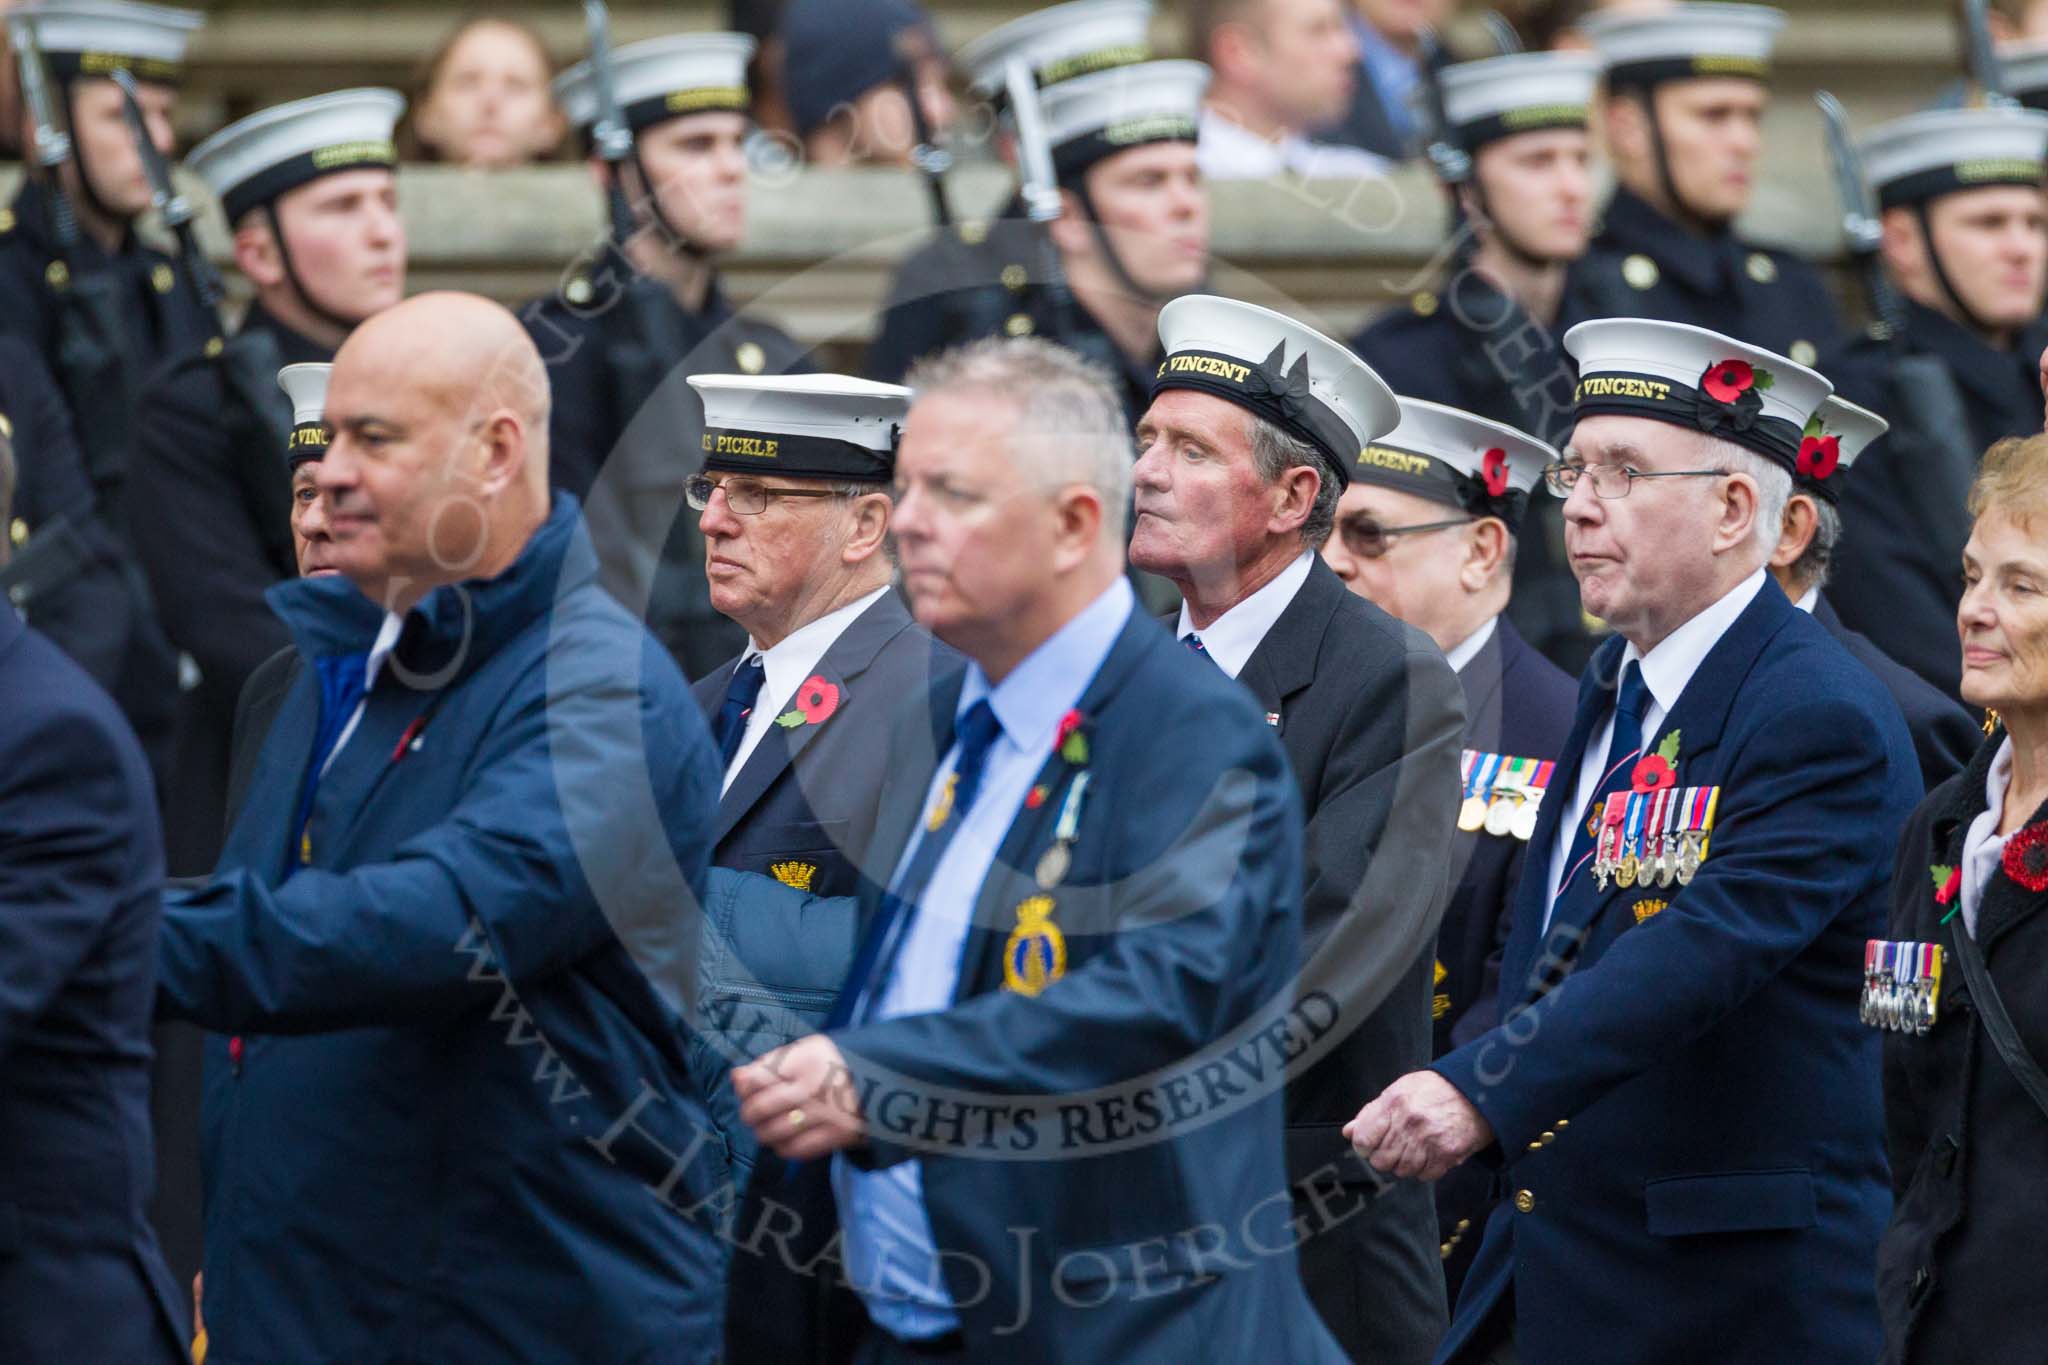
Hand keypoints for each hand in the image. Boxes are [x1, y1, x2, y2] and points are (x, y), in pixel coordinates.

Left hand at [733, 1033, 866, 1160]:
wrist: (885, 1081)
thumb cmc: (836, 1064)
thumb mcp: (807, 1051)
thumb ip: (771, 1062)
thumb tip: (736, 1077)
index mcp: (805, 1059)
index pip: (757, 1077)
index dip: (745, 1086)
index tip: (748, 1088)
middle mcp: (812, 1087)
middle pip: (759, 1108)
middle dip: (750, 1113)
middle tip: (754, 1113)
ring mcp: (824, 1114)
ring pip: (773, 1133)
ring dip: (763, 1133)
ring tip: (768, 1127)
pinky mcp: (835, 1136)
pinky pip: (795, 1150)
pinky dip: (783, 1148)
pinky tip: (786, 1140)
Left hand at [1343, 1071, 1492, 1181]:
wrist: (1476, 1091)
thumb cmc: (1435, 1089)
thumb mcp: (1399, 1090)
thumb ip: (1372, 1112)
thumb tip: (1349, 1131)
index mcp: (1394, 1103)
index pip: (1363, 1139)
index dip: (1364, 1145)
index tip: (1369, 1144)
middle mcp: (1410, 1123)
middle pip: (1381, 1160)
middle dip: (1384, 1157)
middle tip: (1395, 1146)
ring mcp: (1429, 1140)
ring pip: (1402, 1171)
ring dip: (1405, 1164)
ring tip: (1413, 1149)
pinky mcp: (1447, 1154)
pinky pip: (1425, 1175)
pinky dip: (1425, 1169)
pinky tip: (1429, 1154)